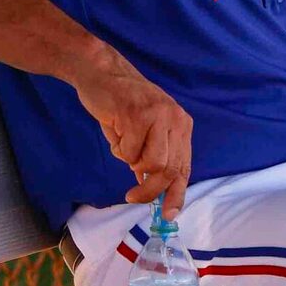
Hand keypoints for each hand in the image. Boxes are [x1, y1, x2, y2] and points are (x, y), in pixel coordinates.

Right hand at [73, 51, 192, 216]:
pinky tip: (114, 128)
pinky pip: (127, 151)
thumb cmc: (121, 104)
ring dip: (130, 162)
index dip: (177, 192)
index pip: (184, 166)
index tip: (169, 214)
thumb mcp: (145, 130)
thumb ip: (153, 154)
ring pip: (150, 163)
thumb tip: (151, 185)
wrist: (101, 71)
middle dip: (150, 190)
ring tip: (122, 143)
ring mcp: (158, 116)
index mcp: (182, 125)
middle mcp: (176, 120)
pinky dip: (117, 147)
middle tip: (132, 196)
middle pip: (169, 170)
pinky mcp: (137, 115)